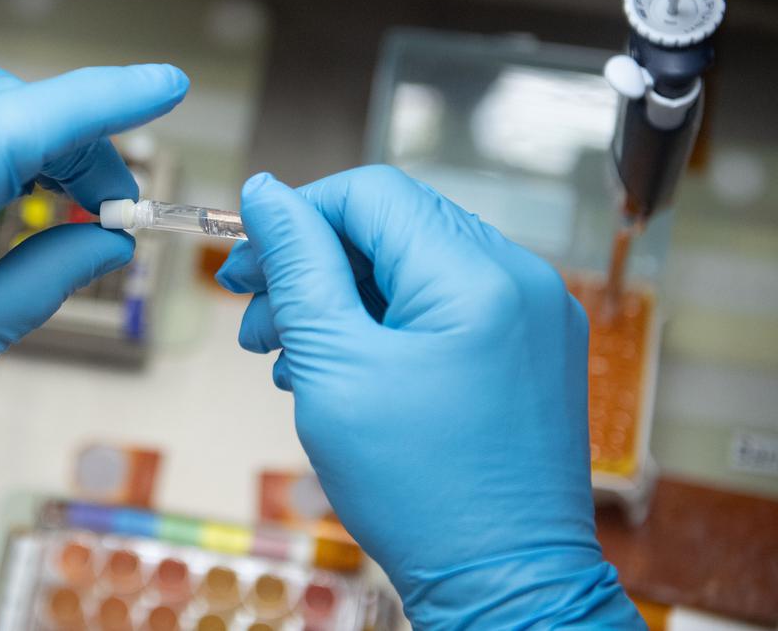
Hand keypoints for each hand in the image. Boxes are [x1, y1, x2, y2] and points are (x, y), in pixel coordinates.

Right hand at [217, 168, 641, 627]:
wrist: (506, 587)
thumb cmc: (421, 490)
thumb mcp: (335, 367)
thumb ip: (300, 267)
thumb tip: (267, 194)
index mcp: (476, 276)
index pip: (370, 193)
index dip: (295, 218)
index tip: (246, 262)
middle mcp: (520, 279)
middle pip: (391, 225)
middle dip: (312, 264)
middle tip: (255, 318)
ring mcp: (534, 314)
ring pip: (414, 265)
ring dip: (342, 297)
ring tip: (289, 356)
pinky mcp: (531, 348)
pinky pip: (446, 304)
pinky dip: (386, 323)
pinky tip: (342, 368)